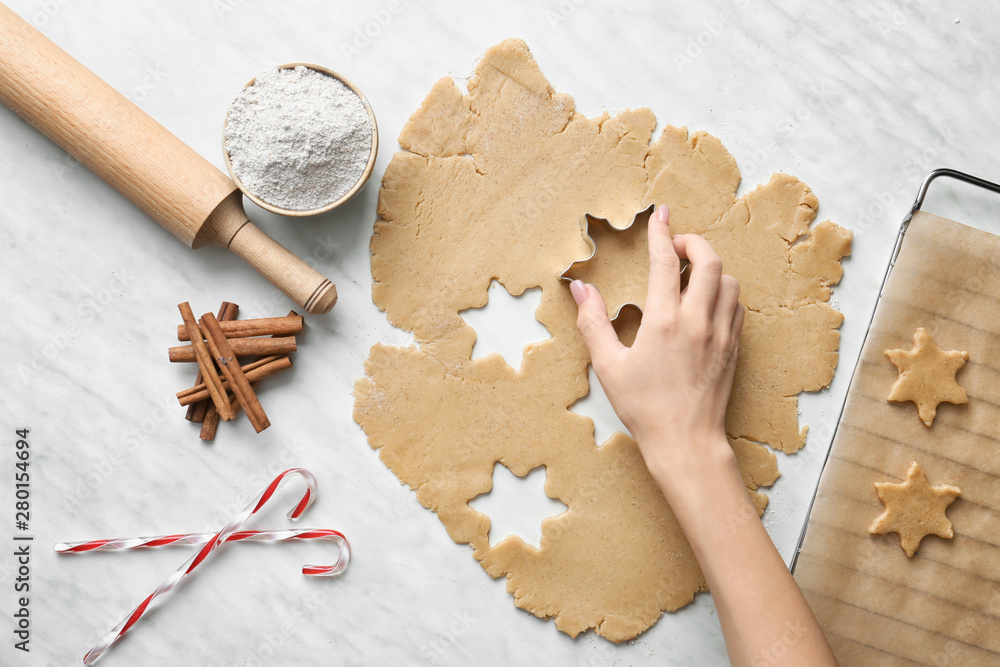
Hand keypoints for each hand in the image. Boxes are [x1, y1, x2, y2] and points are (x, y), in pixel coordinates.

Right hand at [569, 204, 743, 475]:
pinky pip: (736, 305)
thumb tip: (580, 290)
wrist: (687, 443)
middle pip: (708, 261)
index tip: (660, 214)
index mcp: (663, 322)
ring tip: (691, 271)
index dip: (661, 232)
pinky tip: (708, 299)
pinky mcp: (733, 348)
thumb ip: (593, 323)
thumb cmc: (644, 408)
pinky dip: (724, 291)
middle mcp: (697, 321)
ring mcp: (720, 334)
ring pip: (728, 280)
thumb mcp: (608, 366)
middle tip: (676, 244)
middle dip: (693, 242)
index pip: (665, 262)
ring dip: (711, 266)